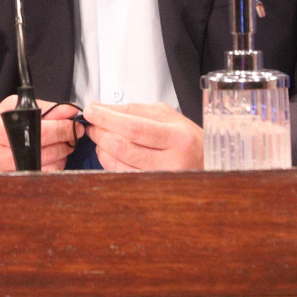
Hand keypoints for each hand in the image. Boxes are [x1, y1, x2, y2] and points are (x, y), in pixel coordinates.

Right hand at [0, 96, 80, 172]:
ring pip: (48, 167)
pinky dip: (53, 168)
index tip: (74, 123)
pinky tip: (50, 159)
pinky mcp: (10, 186)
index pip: (41, 129)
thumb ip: (41, 108)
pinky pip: (43, 177)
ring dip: (62, 155)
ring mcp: (3, 174)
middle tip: (73, 133)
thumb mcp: (9, 111)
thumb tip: (68, 110)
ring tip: (61, 145)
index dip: (63, 127)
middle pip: (47, 149)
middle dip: (66, 140)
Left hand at [81, 103, 203, 170]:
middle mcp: (171, 161)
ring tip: (99, 134)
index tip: (92, 111)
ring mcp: (161, 178)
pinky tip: (108, 150)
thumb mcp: (167, 115)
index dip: (108, 119)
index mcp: (178, 137)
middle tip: (92, 121)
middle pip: (124, 147)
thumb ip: (134, 110)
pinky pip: (121, 175)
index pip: (135, 127)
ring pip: (119, 164)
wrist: (205, 162)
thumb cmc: (186, 137)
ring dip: (102, 147)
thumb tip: (103, 107)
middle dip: (101, 132)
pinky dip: (108, 161)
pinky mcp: (151, 189)